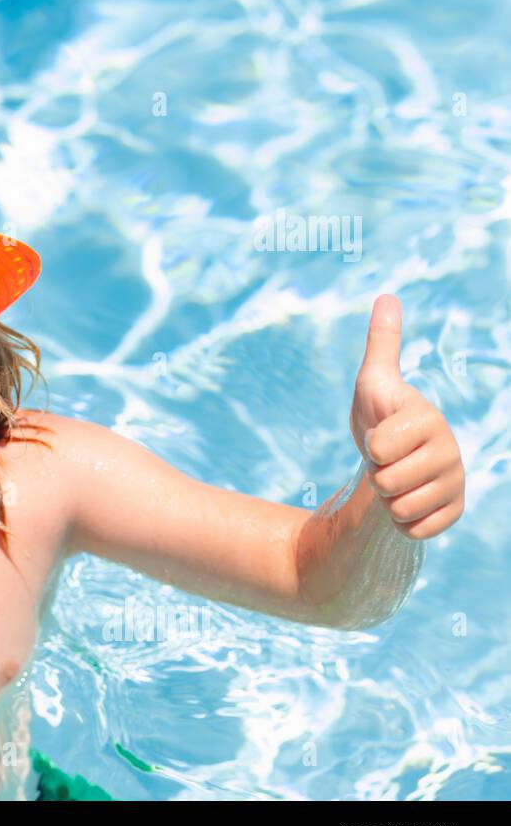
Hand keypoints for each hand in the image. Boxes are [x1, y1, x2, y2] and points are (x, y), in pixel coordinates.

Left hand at [350, 294, 464, 539]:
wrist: (390, 461)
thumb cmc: (382, 417)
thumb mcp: (374, 380)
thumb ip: (383, 343)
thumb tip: (387, 296)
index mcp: (430, 420)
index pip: (378, 448)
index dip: (369, 446)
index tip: (382, 436)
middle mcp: (451, 451)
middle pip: (387, 481)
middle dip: (377, 474)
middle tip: (388, 461)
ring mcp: (456, 484)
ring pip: (399, 507)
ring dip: (388, 498)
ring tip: (397, 478)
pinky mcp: (454, 513)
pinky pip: (414, 529)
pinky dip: (402, 521)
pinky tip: (409, 501)